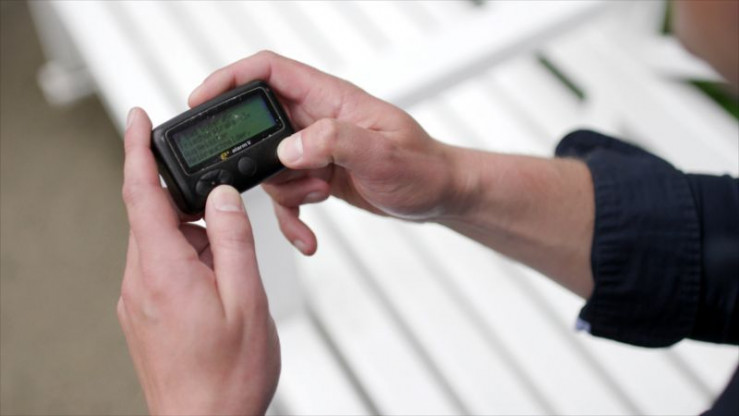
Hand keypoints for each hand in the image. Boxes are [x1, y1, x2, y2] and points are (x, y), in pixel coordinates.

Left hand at [118, 108, 279, 414]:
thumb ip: (234, 239)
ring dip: (196, 237)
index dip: (137, 149)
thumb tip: (224, 195)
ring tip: (232, 271)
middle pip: (154, 215)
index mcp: (163, 270)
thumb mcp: (246, 298)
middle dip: (189, 202)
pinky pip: (162, 266)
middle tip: (228, 215)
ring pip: (163, 241)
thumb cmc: (228, 375)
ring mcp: (138, 299)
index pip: (141, 192)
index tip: (137, 117)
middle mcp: (140, 281)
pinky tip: (219, 283)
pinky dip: (191, 258)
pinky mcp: (143, 312)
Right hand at [189, 51, 464, 254]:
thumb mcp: (384, 155)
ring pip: (270, 166)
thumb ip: (337, 143)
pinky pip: (287, 194)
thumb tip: (289, 147)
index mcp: (331, 99)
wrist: (438, 195)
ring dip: (286, 192)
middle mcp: (318, 119)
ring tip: (321, 195)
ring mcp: (316, 147)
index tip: (200, 100)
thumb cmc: (423, 167)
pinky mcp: (318, 174)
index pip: (269, 70)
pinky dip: (291, 218)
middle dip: (256, 157)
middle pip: (258, 124)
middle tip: (265, 178)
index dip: (230, 78)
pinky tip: (306, 237)